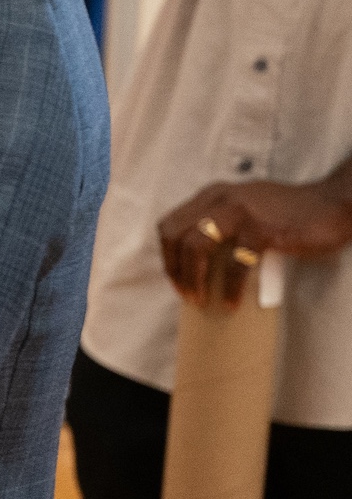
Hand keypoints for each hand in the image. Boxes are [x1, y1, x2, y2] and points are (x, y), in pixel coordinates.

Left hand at [161, 178, 351, 306]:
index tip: (176, 280)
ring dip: (193, 278)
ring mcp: (240, 211)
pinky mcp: (261, 229)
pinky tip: (231, 303)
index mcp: (212, 195)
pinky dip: (229, 287)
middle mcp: (220, 198)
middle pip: (175, 235)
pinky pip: (235, 263)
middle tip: (186, 295)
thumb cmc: (291, 215)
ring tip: (201, 301)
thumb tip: (201, 262)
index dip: (167, 255)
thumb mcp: (246, 209)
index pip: (170, 224)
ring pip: (196, 245)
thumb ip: (223, 223)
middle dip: (174, 270)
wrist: (332, 205)